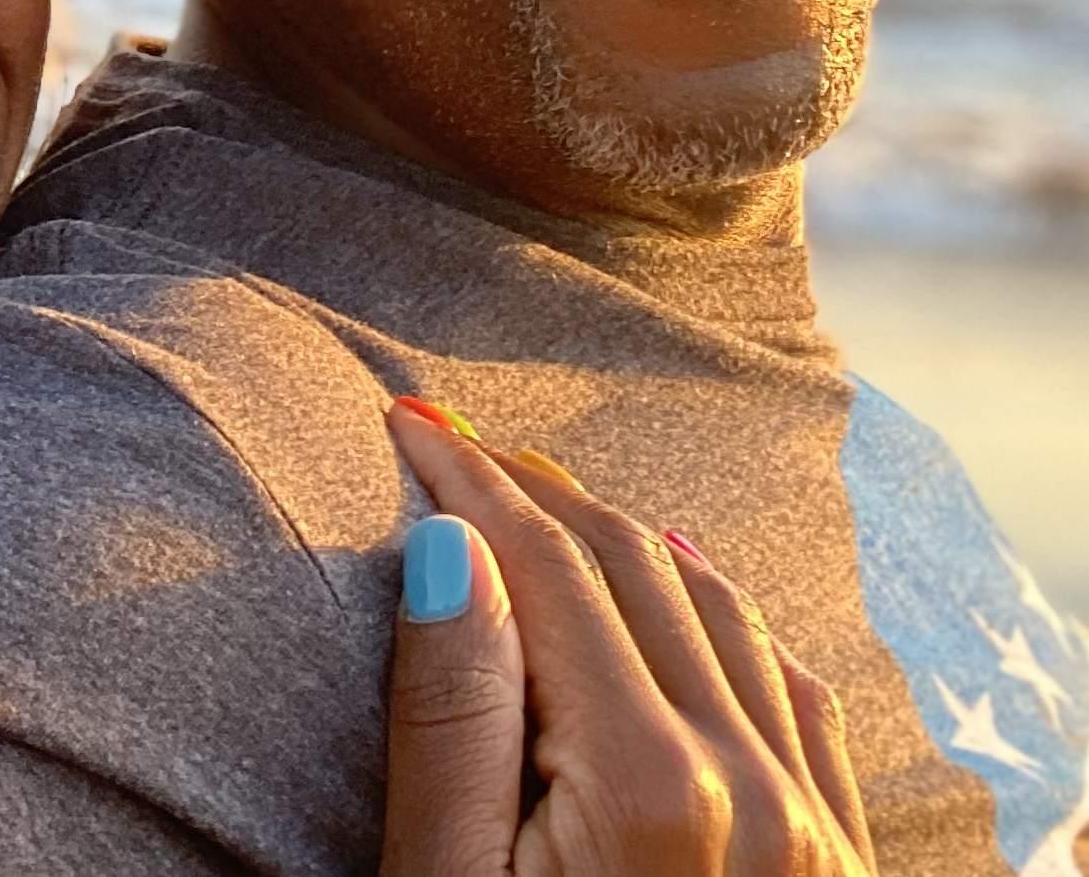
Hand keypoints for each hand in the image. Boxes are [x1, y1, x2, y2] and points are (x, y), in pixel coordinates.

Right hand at [377, 401, 874, 875]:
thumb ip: (454, 726)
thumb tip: (451, 549)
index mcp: (648, 786)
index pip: (547, 569)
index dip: (470, 480)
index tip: (408, 421)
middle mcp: (753, 790)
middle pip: (635, 569)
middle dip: (535, 490)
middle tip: (454, 443)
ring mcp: (814, 834)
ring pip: (721, 611)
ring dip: (624, 539)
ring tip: (542, 501)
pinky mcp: (844, 869)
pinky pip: (797, 696)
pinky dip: (725, 616)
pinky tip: (682, 587)